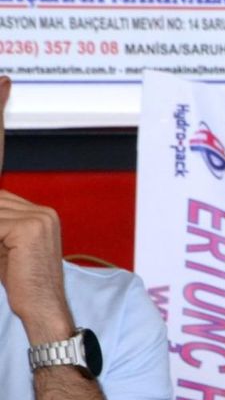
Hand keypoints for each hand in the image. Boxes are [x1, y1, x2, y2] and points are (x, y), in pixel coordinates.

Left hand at [0, 76, 73, 343]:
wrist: (45, 318)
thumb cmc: (18, 289)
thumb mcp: (0, 248)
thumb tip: (0, 213)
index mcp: (27, 214)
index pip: (2, 155)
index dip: (0, 114)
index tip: (4, 81)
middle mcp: (36, 210)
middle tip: (7, 245)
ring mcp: (38, 217)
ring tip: (6, 258)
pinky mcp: (34, 226)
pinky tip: (6, 259)